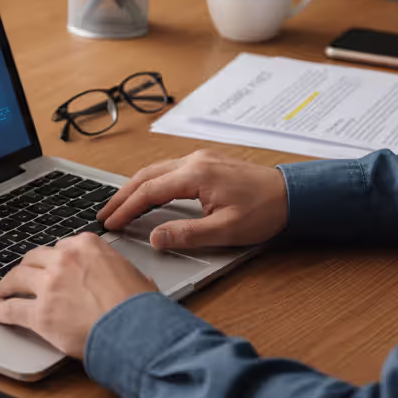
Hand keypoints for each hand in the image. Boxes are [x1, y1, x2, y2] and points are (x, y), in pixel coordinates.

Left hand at [0, 234, 155, 357]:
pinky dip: (0, 311)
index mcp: (87, 246)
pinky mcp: (41, 314)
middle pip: (34, 258)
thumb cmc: (140, 307)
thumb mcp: (136, 276)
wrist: (135, 330)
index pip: (61, 246)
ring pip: (17, 278)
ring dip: (7, 284)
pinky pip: (12, 309)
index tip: (51, 265)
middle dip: (27, 267)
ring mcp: (49, 286)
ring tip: (3, 290)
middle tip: (23, 276)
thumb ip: (122, 273)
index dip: (54, 258)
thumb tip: (133, 280)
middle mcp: (64, 260)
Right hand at [98, 150, 287, 249]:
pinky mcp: (207, 163)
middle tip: (104, 214)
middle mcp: (195, 161)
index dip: (126, 209)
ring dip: (135, 187)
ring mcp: (201, 159)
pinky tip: (147, 193)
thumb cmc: (265, 211)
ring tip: (119, 206)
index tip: (111, 223)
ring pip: (156, 170)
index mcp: (196, 175)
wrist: (293, 194)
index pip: (149, 191)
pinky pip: (169, 169)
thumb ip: (186, 234)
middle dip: (122, 196)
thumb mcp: (226, 230)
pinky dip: (151, 182)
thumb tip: (155, 238)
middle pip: (146, 176)